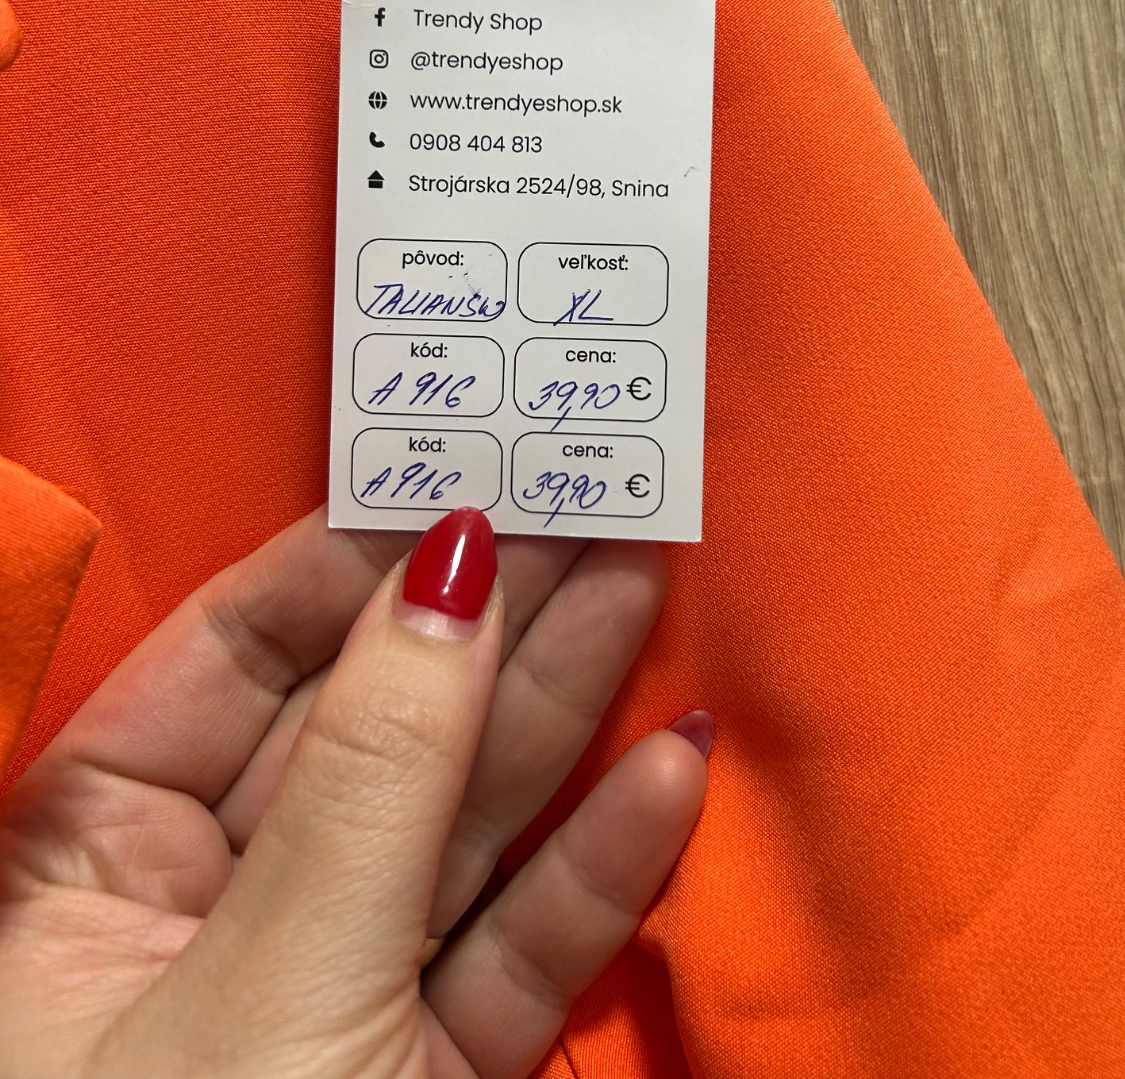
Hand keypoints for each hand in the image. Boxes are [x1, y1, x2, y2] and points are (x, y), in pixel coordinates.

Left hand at [0, 506, 708, 1077]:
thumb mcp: (269, 989)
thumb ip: (373, 777)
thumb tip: (444, 574)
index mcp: (87, 863)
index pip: (233, 655)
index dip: (351, 560)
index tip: (461, 475)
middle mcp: (204, 912)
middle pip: (368, 723)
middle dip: (484, 618)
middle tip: (587, 507)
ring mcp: (328, 988)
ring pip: (458, 821)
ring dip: (560, 712)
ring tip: (648, 589)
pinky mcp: (422, 1075)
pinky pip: (516, 951)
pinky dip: (600, 871)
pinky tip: (670, 772)